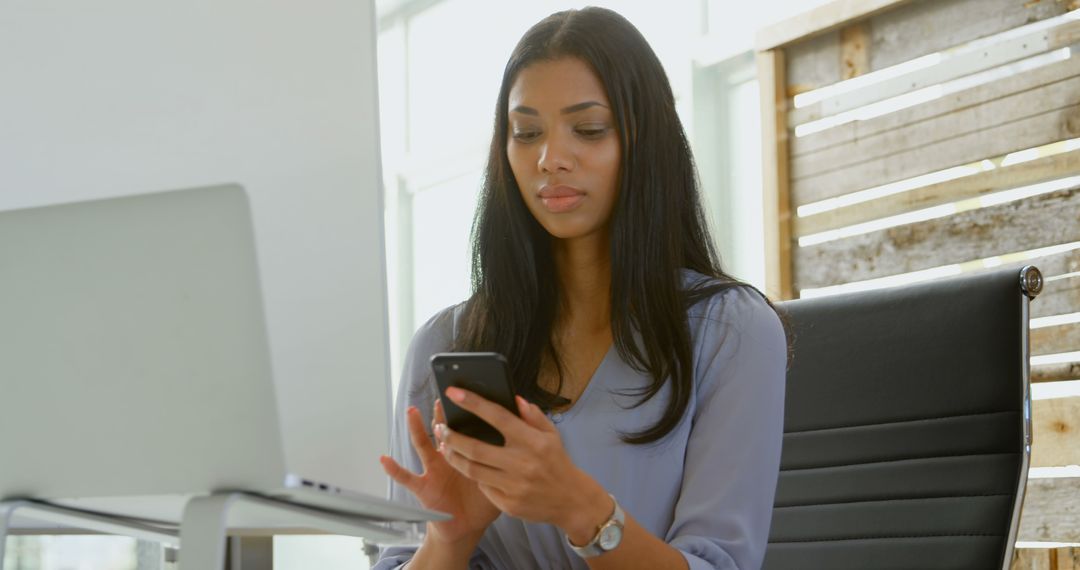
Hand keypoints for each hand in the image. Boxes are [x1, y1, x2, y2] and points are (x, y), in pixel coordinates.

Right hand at [379, 399, 500, 544]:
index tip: (470, 392)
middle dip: (442, 413)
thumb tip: (520, 433)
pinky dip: (395, 470)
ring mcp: (434, 470)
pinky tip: (385, 459)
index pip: (467, 426)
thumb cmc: (484, 499)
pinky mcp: (425, 487)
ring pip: (423, 446)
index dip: (468, 410)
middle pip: (445, 431)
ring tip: (412, 412)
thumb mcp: (501, 474)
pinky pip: (407, 479)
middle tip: (442, 395)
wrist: (467, 526)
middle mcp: (449, 457)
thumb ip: (512, 452)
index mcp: (469, 452)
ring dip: (416, 429)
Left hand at [437, 388, 610, 542]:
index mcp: (532, 441)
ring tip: (444, 445)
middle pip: (476, 447)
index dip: (473, 403)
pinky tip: (467, 466)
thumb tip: (514, 398)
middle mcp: (522, 463)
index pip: (498, 416)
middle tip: (440, 427)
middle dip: (452, 436)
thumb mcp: (551, 434)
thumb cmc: (558, 463)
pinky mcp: (508, 504)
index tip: (453, 392)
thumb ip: (532, 415)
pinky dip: (473, 475)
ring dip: (454, 456)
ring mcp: (514, 486)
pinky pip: (483, 487)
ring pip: (472, 470)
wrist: (572, 501)